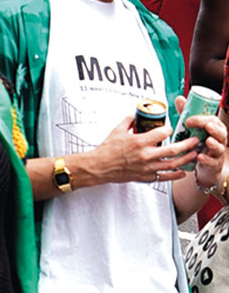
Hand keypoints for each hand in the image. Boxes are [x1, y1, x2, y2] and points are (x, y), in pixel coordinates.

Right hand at [82, 113, 196, 185]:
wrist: (98, 167)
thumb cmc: (106, 150)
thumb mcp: (117, 131)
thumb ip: (129, 121)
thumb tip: (136, 115)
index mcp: (139, 141)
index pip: (164, 132)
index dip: (170, 129)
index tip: (171, 129)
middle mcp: (145, 155)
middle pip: (173, 149)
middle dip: (187, 144)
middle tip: (195, 140)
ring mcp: (146, 167)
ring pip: (172, 163)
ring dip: (186, 158)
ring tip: (193, 154)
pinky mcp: (144, 177)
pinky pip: (164, 176)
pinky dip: (175, 175)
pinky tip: (183, 171)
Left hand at [180, 97, 228, 191]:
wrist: (202, 164)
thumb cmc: (198, 143)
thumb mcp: (192, 128)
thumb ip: (187, 115)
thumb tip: (179, 98)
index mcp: (214, 129)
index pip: (213, 120)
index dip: (202, 119)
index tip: (189, 120)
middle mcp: (218, 139)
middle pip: (220, 132)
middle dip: (213, 128)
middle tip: (206, 126)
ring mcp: (217, 152)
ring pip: (219, 147)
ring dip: (214, 144)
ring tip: (208, 141)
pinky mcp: (213, 164)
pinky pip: (212, 162)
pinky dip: (206, 159)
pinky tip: (200, 157)